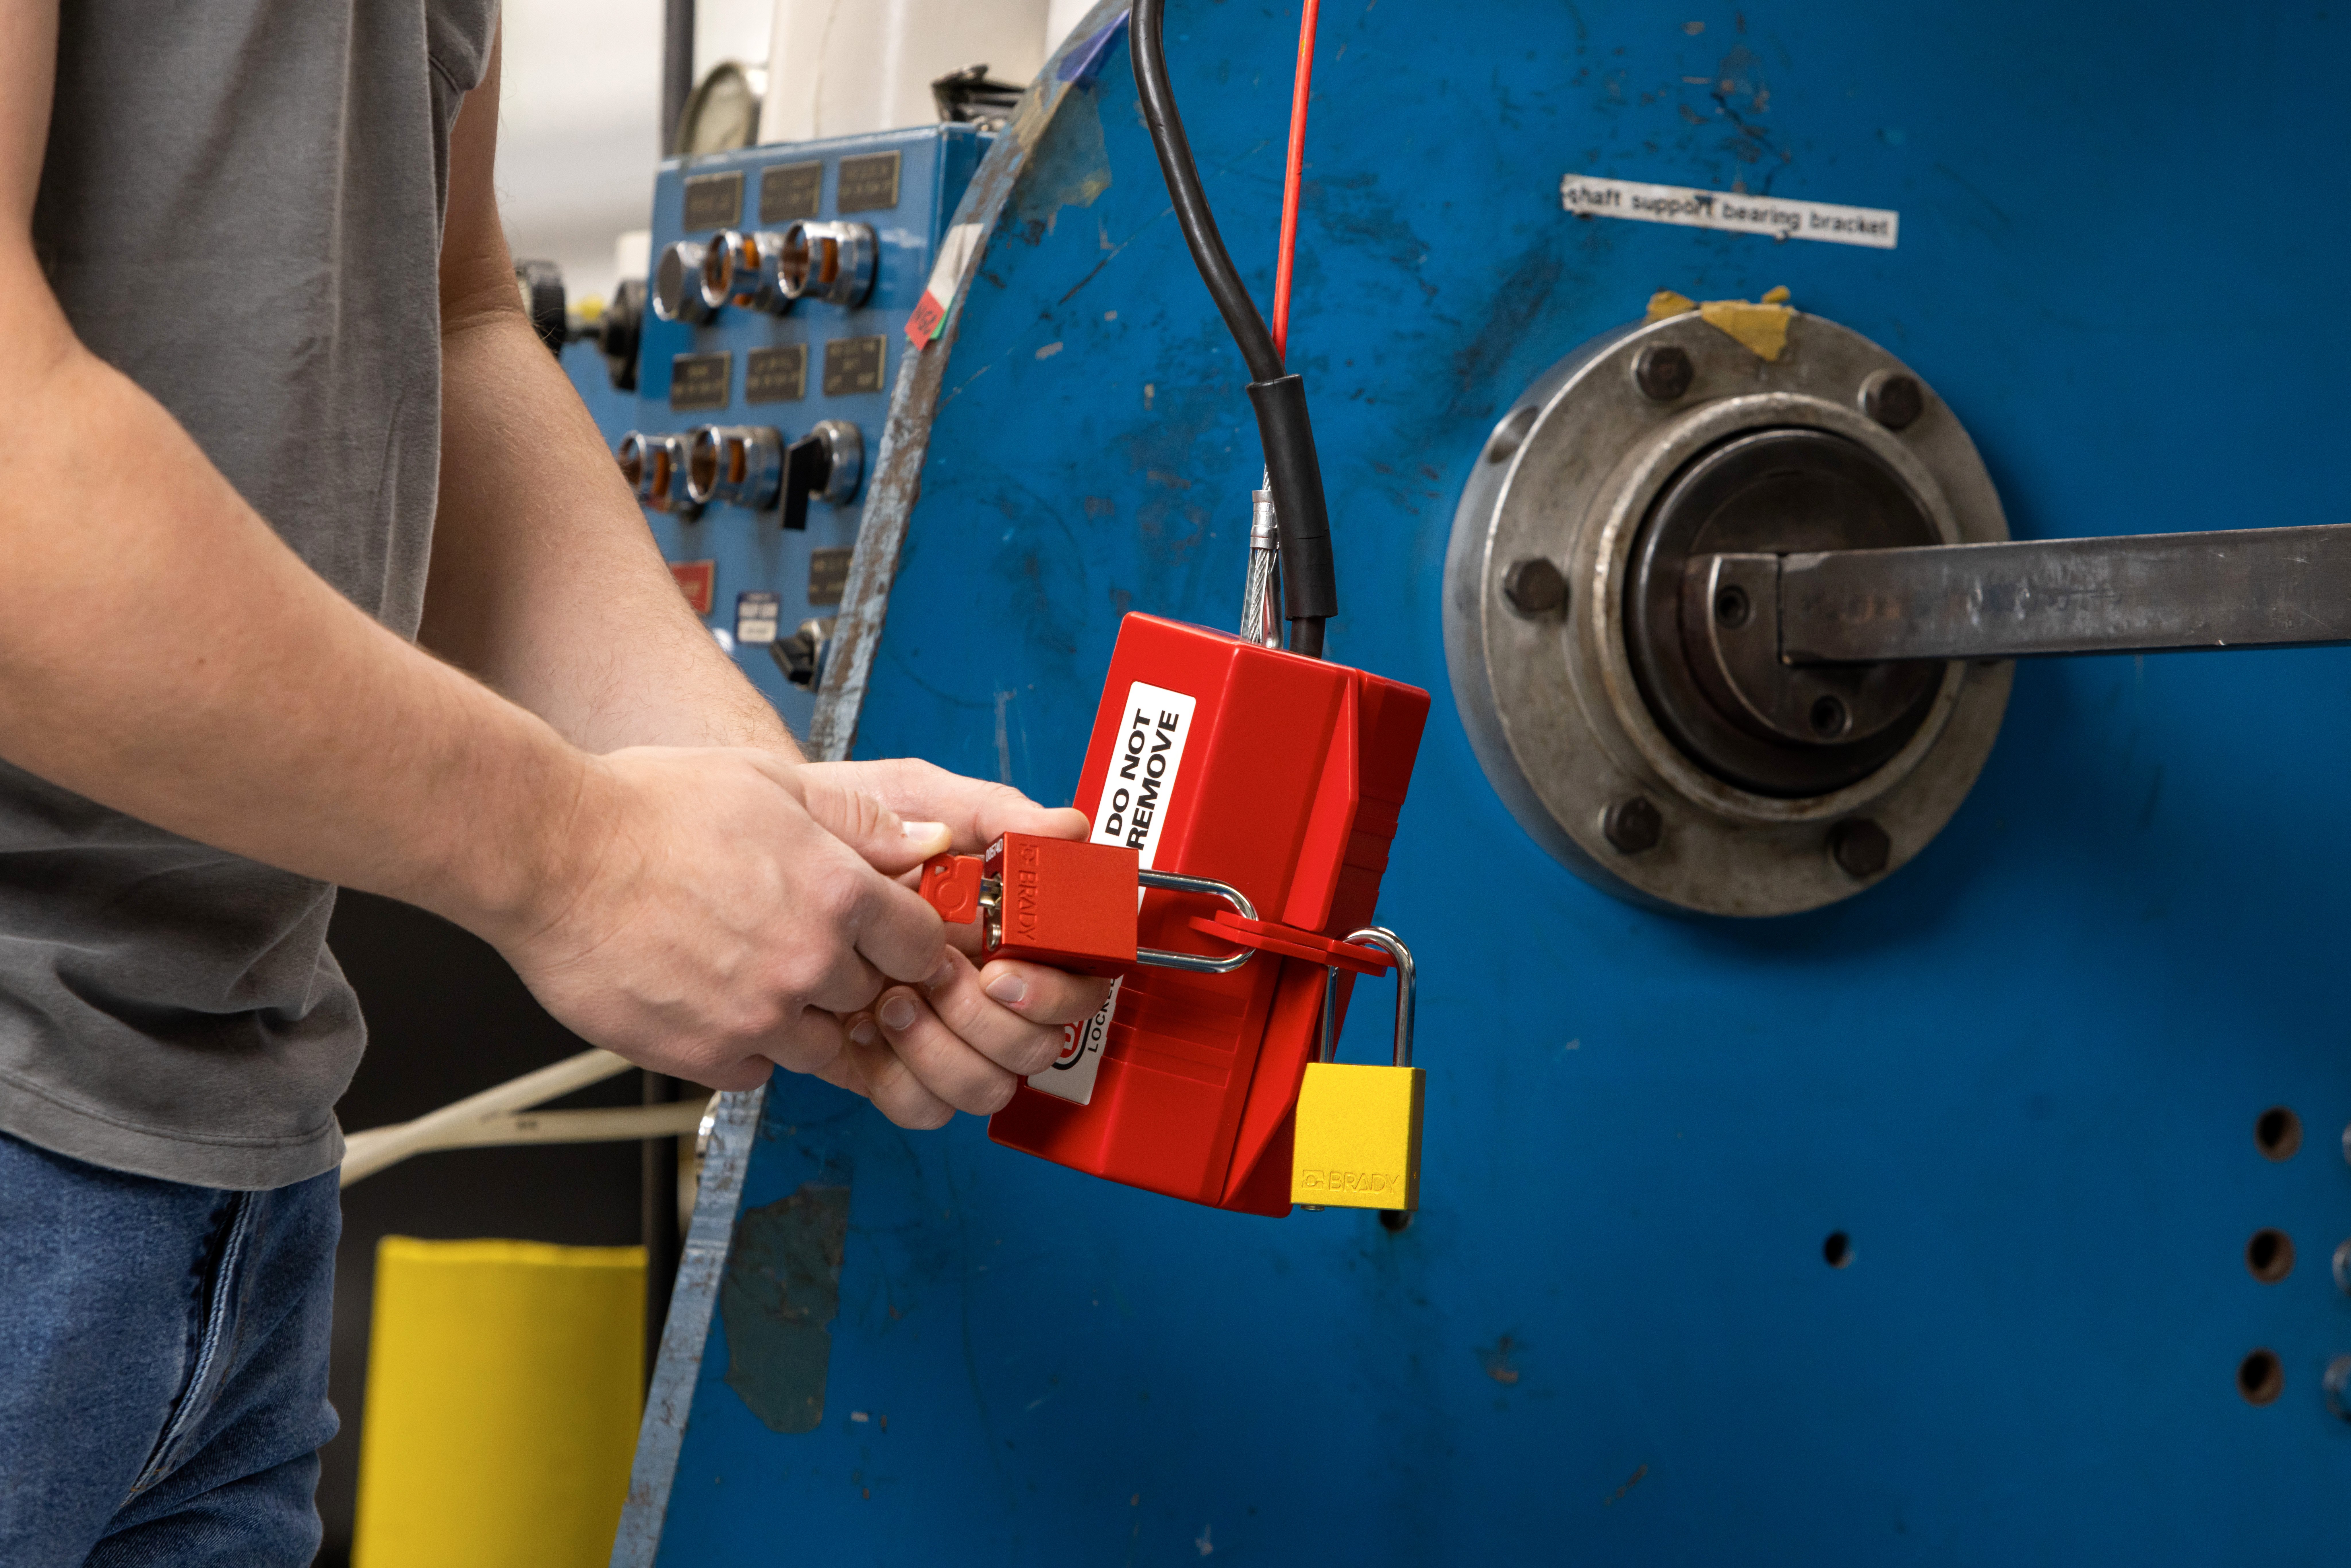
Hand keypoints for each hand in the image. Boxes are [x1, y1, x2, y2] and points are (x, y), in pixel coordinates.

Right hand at [493, 746, 953, 1088]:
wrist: (553, 852)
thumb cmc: (649, 809)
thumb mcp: (772, 785)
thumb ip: (860, 820)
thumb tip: (924, 838)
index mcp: (836, 893)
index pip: (921, 946)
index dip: (903, 939)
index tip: (880, 934)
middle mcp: (806, 963)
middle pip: (871, 996)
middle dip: (845, 973)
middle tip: (793, 940)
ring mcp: (757, 1018)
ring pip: (818, 1043)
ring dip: (796, 1014)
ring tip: (744, 966)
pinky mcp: (704, 1056)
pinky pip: (756, 1069)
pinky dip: (744, 1043)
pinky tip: (710, 997)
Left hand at [800, 759, 1114, 1125]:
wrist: (761, 856)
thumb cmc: (843, 826)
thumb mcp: (914, 796)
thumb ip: (992, 811)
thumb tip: (1065, 830)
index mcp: (1009, 931)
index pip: (1079, 983)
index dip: (1053, 990)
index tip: (1002, 968)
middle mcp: (986, 989)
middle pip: (1039, 1047)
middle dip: (989, 1021)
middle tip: (935, 976)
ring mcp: (943, 1032)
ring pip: (988, 1087)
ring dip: (942, 1051)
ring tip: (890, 1000)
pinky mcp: (894, 1067)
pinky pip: (925, 1108)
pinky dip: (898, 1078)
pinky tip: (862, 1031)